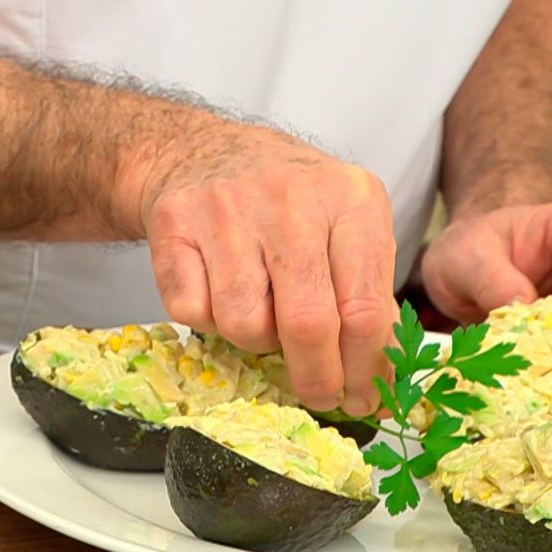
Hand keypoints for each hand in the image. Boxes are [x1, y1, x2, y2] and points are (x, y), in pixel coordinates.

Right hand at [124, 122, 397, 413]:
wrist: (206, 152)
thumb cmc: (289, 203)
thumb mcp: (345, 225)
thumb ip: (366, 289)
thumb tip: (377, 377)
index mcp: (351, 198)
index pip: (366, 310)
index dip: (366, 370)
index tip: (364, 399)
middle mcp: (291, 198)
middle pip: (308, 325)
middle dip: (316, 377)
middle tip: (320, 395)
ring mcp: (227, 208)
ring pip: (245, 325)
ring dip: (256, 339)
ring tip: (261, 312)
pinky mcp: (174, 224)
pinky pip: (192, 312)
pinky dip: (206, 318)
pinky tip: (217, 290)